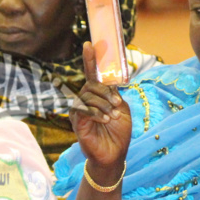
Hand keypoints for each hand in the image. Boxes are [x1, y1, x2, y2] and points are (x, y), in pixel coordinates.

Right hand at [70, 41, 131, 171]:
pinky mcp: (76, 121)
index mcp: (98, 95)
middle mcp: (86, 100)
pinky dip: (96, 113)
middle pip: (92, 84)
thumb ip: (116, 95)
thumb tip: (111, 84)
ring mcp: (80, 110)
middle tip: (117, 104)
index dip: (90, 59)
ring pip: (89, 96)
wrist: (114, 155)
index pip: (92, 74)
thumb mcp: (122, 110)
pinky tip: (105, 120)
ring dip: (104, 105)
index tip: (89, 44)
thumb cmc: (118, 133)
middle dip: (106, 92)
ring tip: (112, 117)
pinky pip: (84, 109)